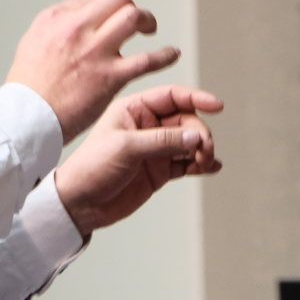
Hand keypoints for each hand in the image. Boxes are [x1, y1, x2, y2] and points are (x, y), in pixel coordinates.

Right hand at [6, 0, 178, 140]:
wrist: (28, 116)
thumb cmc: (29, 85)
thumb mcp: (33, 40)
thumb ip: (57, 24)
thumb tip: (81, 15)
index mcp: (58, 19)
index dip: (108, 5)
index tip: (112, 16)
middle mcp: (78, 29)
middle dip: (131, 6)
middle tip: (136, 20)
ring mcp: (97, 52)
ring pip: (133, 19)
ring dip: (148, 21)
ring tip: (151, 30)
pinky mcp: (111, 77)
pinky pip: (147, 60)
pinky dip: (165, 55)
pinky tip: (172, 55)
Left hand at [53, 85, 223, 236]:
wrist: (81, 203)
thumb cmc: (92, 167)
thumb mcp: (126, 148)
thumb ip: (162, 141)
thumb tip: (196, 136)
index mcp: (133, 109)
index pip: (171, 96)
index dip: (196, 98)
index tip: (217, 106)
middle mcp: (146, 125)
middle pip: (186, 120)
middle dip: (199, 133)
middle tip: (204, 150)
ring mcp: (154, 148)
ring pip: (189, 142)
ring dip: (203, 149)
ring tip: (205, 162)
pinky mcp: (159, 170)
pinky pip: (187, 162)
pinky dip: (201, 164)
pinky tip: (211, 168)